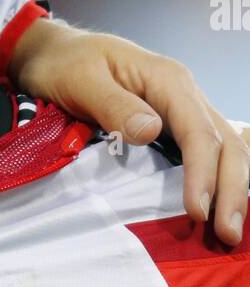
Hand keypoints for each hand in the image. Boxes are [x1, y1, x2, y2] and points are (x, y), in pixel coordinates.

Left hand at [8, 20, 249, 245]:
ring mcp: (181, 109)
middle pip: (225, 142)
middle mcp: (184, 93)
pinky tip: (215, 208)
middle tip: (228, 234)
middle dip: (232, 189)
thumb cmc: (63, 63)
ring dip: (230, 188)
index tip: (197, 211)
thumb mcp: (80, 80)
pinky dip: (216, 180)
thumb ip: (114, 105)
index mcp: (168, 79)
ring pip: (224, 148)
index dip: (202, 173)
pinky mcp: (172, 125)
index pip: (198, 131)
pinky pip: (205, 152)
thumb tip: (152, 132)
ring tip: (229, 231)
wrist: (53, 51)